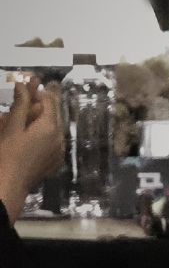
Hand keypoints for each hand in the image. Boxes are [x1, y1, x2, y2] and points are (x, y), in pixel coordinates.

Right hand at [0, 80, 64, 222]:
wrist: (11, 183)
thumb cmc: (8, 154)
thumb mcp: (12, 127)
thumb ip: (20, 104)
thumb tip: (22, 84)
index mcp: (50, 127)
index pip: (49, 101)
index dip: (39, 92)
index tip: (29, 86)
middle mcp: (60, 137)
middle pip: (56, 113)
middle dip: (45, 103)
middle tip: (31, 98)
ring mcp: (60, 150)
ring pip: (57, 127)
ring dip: (47, 118)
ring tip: (32, 115)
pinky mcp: (56, 160)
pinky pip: (56, 140)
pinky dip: (48, 133)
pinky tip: (35, 133)